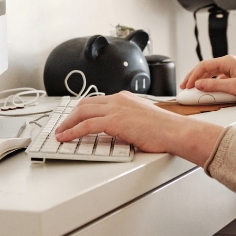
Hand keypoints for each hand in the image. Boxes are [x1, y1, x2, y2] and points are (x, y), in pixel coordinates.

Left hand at [53, 91, 222, 165]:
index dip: (81, 110)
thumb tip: (116, 132)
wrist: (174, 130)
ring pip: (82, 112)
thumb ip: (126, 121)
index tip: (73, 118)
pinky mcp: (114, 120)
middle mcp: (118, 99)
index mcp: (124, 98)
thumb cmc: (164, 129)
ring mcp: (115, 108)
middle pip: (85, 104)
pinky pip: (86, 125)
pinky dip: (73, 131)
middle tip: (62, 126)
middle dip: (70, 116)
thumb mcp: (141, 119)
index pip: (96, 101)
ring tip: (60, 133)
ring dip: (67, 123)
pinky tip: (66, 138)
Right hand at [181, 55, 235, 108]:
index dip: (193, 76)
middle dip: (194, 77)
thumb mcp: (233, 87)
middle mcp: (229, 63)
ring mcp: (232, 69)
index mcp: (228, 62)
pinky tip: (208, 90)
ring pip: (212, 73)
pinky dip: (211, 83)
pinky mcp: (235, 76)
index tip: (187, 86)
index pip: (204, 66)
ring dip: (202, 81)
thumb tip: (199, 84)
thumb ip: (214, 86)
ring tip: (193, 89)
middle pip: (206, 68)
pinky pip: (219, 78)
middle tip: (185, 87)